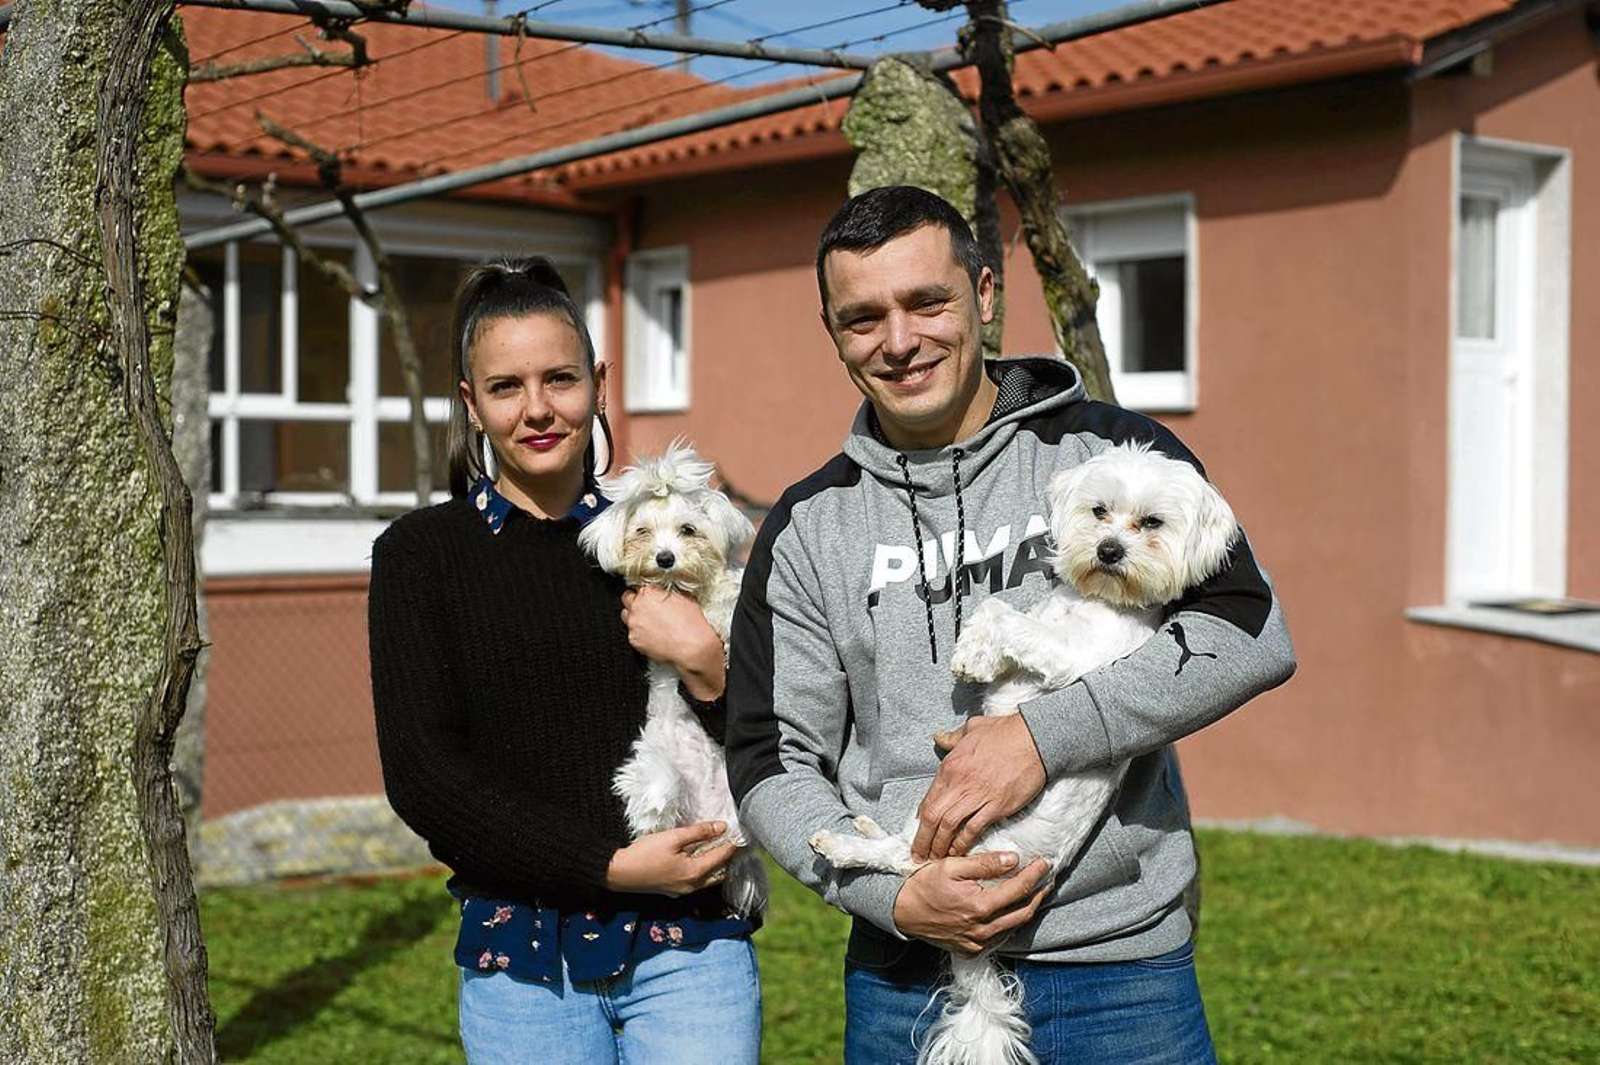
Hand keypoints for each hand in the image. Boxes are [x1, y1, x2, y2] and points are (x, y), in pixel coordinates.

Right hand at [604, 821, 737, 896]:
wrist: (620, 873)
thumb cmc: (645, 853)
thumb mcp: (673, 838)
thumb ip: (699, 832)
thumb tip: (722, 827)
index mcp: (695, 872)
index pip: (722, 857)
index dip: (732, 844)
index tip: (740, 834)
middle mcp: (693, 886)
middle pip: (720, 873)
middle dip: (727, 858)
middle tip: (730, 841)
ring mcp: (683, 891)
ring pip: (708, 880)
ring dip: (716, 866)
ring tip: (717, 848)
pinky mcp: (674, 891)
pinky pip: (697, 882)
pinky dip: (703, 871)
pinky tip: (699, 859)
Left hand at [620, 587, 724, 699]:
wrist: (692, 646)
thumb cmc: (691, 623)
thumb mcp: (685, 598)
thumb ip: (668, 592)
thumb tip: (666, 593)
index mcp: (649, 592)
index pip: (638, 586)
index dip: (645, 592)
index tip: (649, 597)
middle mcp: (638, 606)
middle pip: (627, 598)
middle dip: (635, 602)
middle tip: (646, 608)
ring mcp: (634, 623)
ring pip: (626, 616)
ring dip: (634, 617)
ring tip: (649, 622)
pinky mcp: (633, 639)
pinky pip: (632, 633)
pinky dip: (639, 634)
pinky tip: (652, 636)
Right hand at [892, 852, 1052, 955]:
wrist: (901, 911)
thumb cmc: (924, 884)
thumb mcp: (952, 866)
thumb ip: (984, 863)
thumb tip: (1013, 859)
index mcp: (979, 907)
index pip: (1018, 890)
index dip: (1035, 875)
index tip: (1045, 863)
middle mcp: (982, 929)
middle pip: (1023, 912)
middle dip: (1039, 894)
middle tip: (1048, 879)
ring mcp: (977, 943)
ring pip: (1013, 927)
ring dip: (1028, 909)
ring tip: (1036, 892)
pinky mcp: (971, 949)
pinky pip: (999, 936)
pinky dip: (1010, 922)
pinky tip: (1013, 910)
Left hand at [911, 715, 1045, 860]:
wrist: (1034, 738)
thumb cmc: (1005, 731)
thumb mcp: (972, 728)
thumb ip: (953, 737)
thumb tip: (939, 737)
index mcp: (950, 766)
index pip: (928, 798)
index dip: (920, 820)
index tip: (919, 832)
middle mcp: (959, 782)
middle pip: (933, 816)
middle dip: (923, 839)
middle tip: (919, 854)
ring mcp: (977, 795)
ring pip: (949, 826)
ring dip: (940, 845)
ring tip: (936, 858)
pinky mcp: (996, 806)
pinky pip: (974, 828)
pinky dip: (964, 842)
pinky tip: (959, 852)